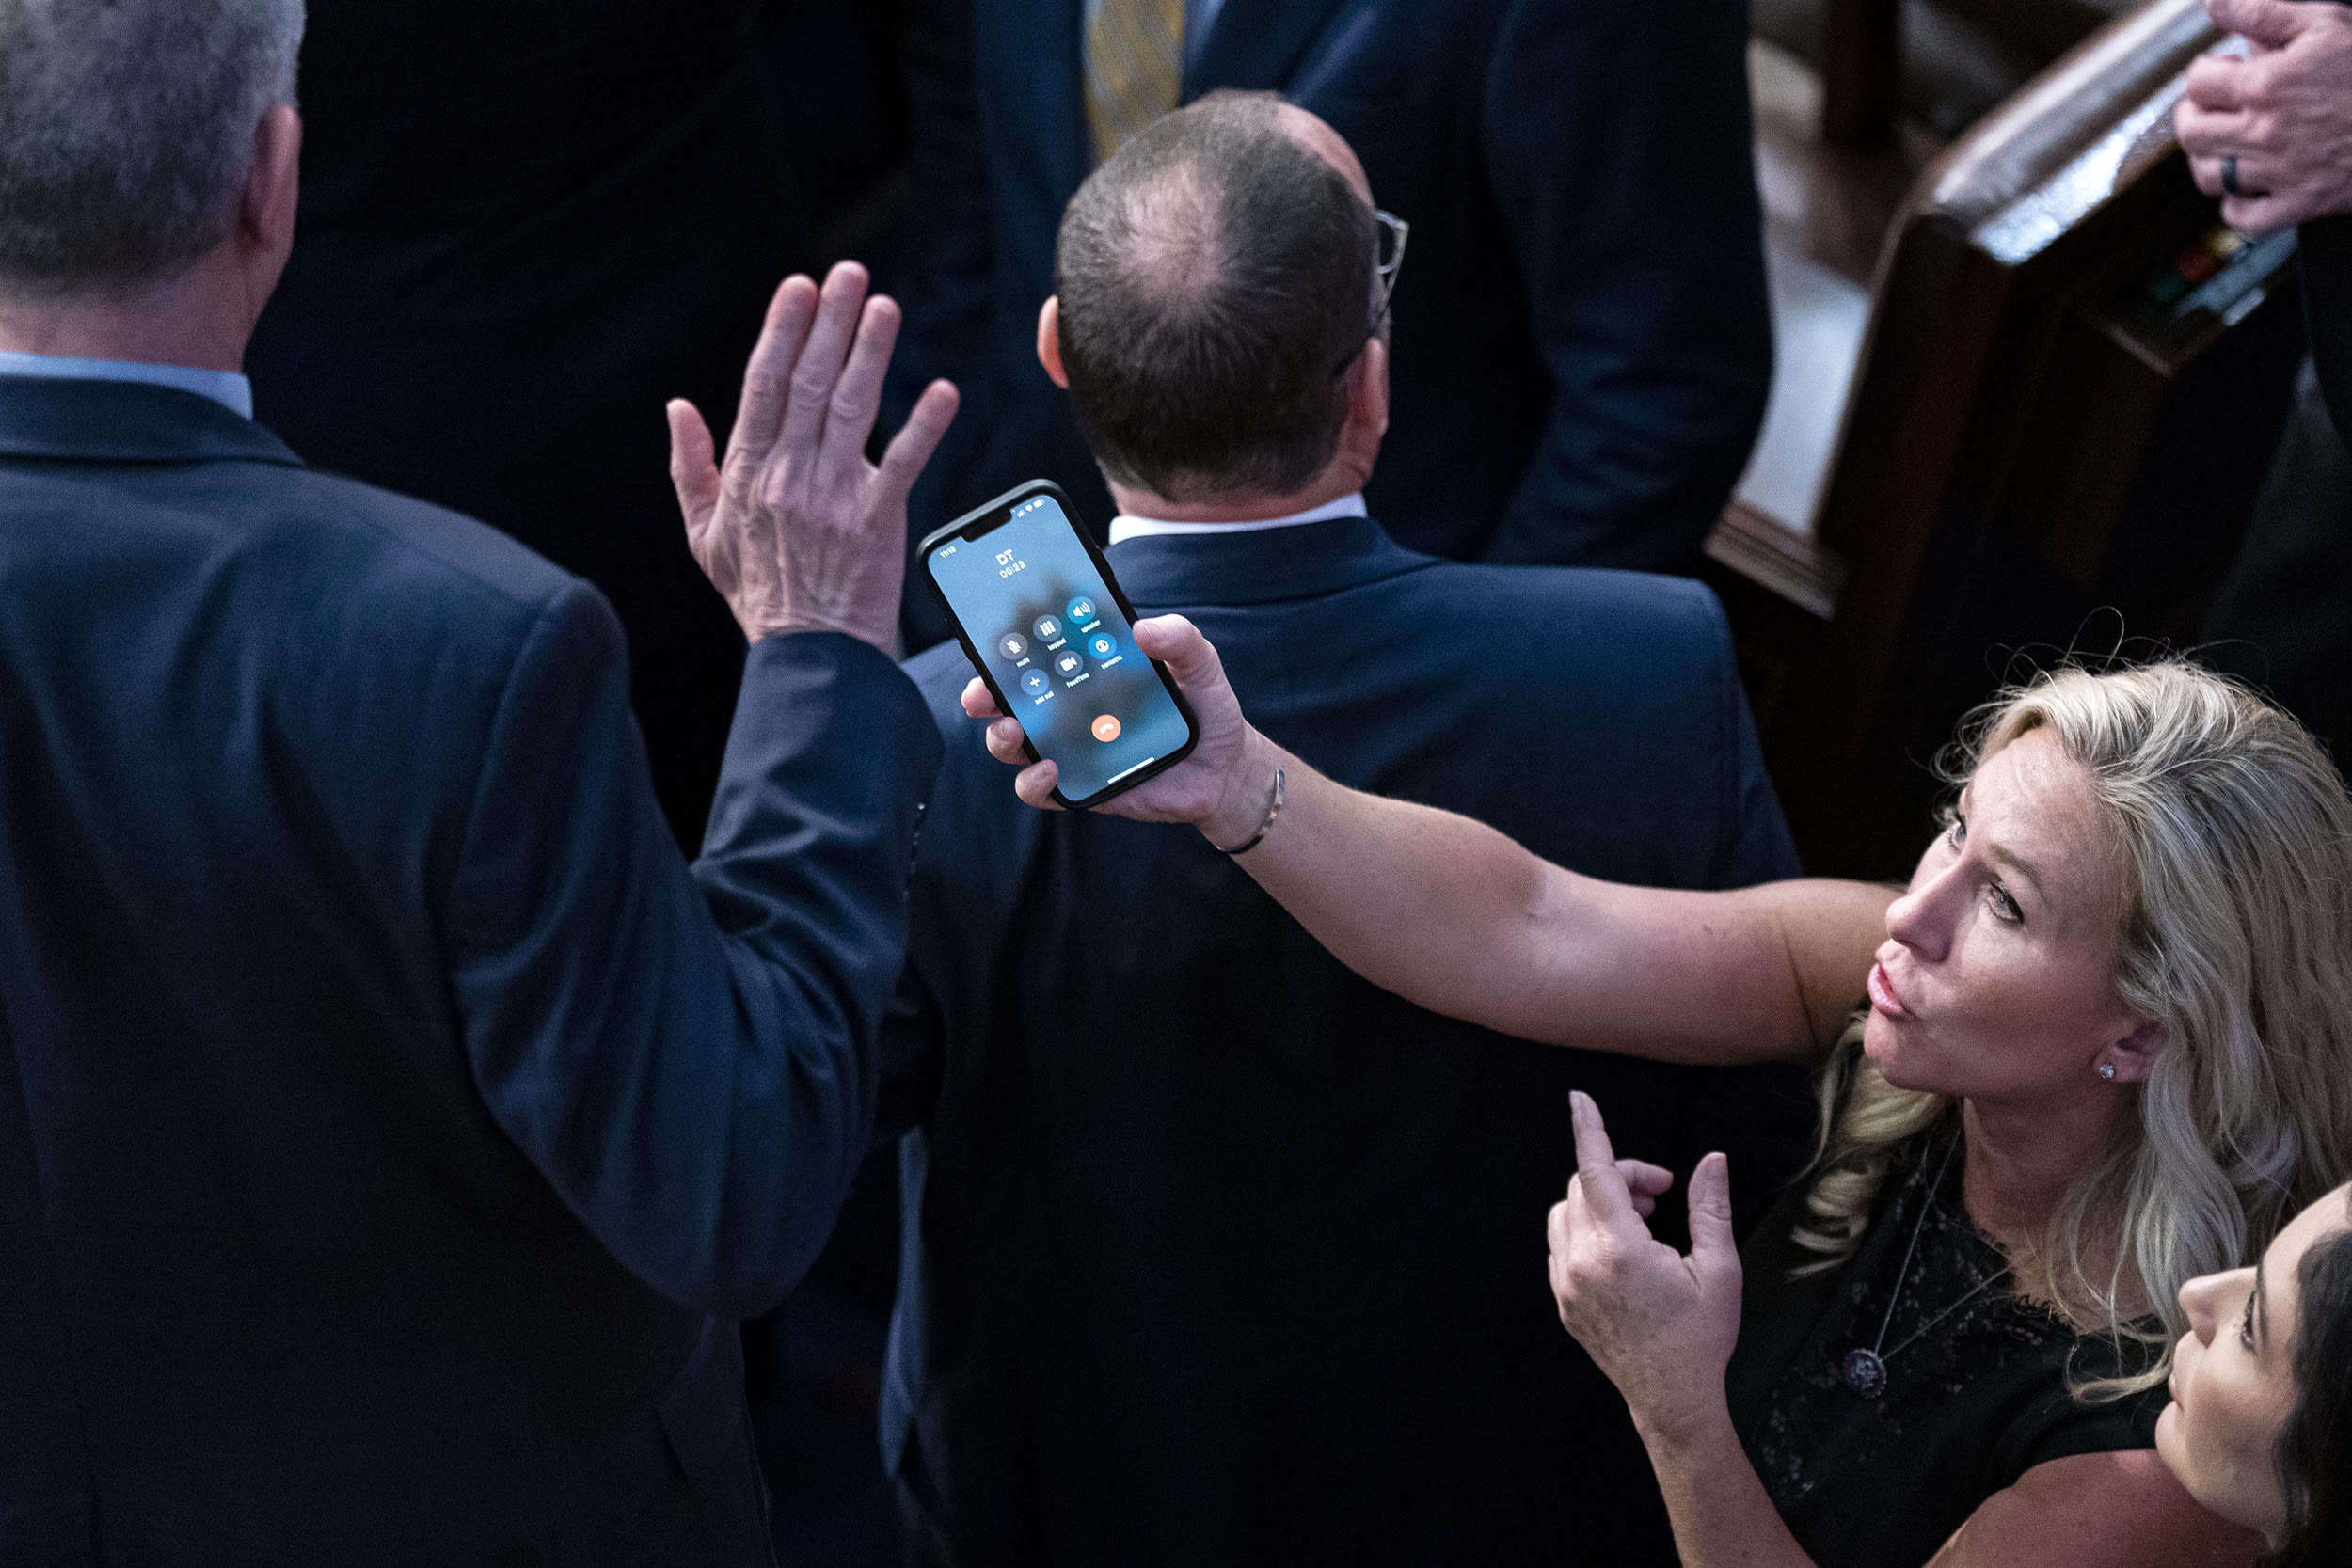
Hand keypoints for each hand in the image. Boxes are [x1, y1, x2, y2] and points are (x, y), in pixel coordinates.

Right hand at [668, 261, 958, 649]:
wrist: (807, 655)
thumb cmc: (759, 595)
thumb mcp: (703, 534)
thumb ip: (690, 467)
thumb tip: (678, 406)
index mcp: (748, 471)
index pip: (764, 384)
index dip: (782, 330)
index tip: (798, 288)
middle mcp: (789, 474)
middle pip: (809, 382)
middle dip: (830, 322)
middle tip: (848, 274)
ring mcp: (834, 495)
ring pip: (852, 408)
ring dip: (871, 353)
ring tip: (884, 307)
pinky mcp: (878, 519)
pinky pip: (903, 462)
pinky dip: (924, 425)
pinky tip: (942, 391)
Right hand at [960, 613, 1275, 841]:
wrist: (1226, 771)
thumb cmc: (1204, 711)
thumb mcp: (1200, 665)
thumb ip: (1179, 640)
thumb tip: (1143, 630)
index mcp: (1088, 669)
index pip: (1036, 651)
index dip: (1006, 643)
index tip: (990, 634)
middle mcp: (1069, 707)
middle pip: (1009, 698)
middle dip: (985, 694)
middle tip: (983, 694)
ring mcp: (1069, 747)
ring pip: (1013, 744)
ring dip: (1002, 738)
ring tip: (1015, 732)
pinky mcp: (1078, 786)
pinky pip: (1039, 789)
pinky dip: (1034, 782)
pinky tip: (1051, 770)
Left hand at [1548, 1091, 1741, 1440]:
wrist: (1671, 1400)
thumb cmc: (1700, 1337)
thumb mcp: (1719, 1270)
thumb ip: (1710, 1208)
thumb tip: (1712, 1161)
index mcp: (1620, 1250)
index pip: (1595, 1171)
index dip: (1588, 1129)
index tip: (1578, 1098)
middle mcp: (1582, 1263)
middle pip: (1584, 1187)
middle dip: (1622, 1177)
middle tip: (1662, 1194)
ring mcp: (1566, 1285)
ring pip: (1566, 1213)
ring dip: (1600, 1203)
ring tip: (1645, 1222)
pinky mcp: (1562, 1302)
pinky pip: (1561, 1246)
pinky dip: (1586, 1231)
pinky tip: (1624, 1250)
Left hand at [2177, 0, 2351, 230]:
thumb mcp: (2327, 23)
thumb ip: (2264, 13)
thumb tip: (2216, 6)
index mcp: (2267, 84)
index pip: (2197, 83)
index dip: (2205, 72)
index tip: (2222, 70)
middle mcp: (2265, 131)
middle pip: (2192, 132)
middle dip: (2195, 115)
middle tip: (2212, 107)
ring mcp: (2280, 172)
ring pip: (2209, 176)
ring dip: (2208, 159)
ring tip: (2225, 142)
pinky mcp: (2300, 204)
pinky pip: (2242, 219)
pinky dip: (2235, 206)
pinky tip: (2246, 186)